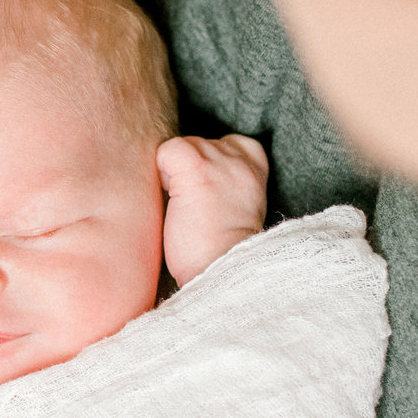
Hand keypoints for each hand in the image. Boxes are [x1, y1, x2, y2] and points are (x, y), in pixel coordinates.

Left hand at [157, 133, 268, 286]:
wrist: (223, 275)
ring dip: (174, 174)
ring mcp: (219, 161)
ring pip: (182, 146)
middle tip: (194, 207)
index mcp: (255, 166)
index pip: (226, 144)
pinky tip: (170, 199)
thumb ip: (224, 182)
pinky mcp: (196, 169)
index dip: (207, 168)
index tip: (208, 199)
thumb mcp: (236, 207)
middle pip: (199, 143)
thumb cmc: (219, 251)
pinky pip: (167, 150)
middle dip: (188, 170)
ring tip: (183, 207)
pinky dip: (161, 171)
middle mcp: (240, 158)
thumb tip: (189, 172)